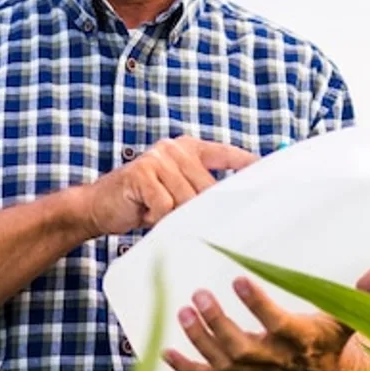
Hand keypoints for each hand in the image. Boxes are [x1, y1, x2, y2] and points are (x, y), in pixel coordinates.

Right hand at [79, 136, 257, 236]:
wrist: (98, 205)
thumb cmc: (141, 202)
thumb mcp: (174, 192)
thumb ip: (199, 190)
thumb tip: (231, 207)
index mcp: (188, 148)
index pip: (226, 154)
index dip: (249, 164)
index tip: (271, 173)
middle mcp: (175, 148)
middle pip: (207, 187)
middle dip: (200, 210)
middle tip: (185, 222)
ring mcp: (158, 158)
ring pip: (186, 199)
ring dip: (174, 216)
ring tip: (156, 214)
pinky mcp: (143, 174)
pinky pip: (165, 206)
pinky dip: (156, 218)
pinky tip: (144, 212)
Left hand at [164, 266, 369, 370]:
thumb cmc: (332, 345)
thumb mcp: (346, 322)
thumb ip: (360, 297)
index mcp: (299, 341)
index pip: (276, 323)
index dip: (257, 305)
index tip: (239, 279)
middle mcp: (273, 359)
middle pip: (241, 346)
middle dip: (218, 323)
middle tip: (199, 294)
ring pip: (222, 361)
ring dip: (199, 338)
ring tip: (183, 309)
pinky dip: (186, 365)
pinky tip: (165, 348)